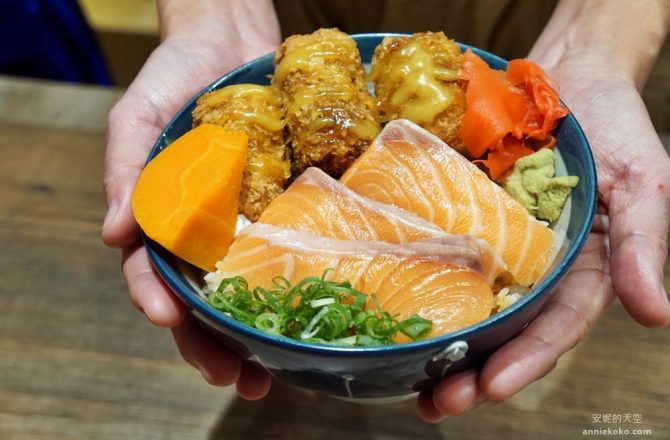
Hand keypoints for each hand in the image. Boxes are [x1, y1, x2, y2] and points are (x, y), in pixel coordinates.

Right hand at [102, 22, 278, 397]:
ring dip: (257, 334)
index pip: (153, 274)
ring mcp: (247, 223)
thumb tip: (113, 235)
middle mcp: (206, 233)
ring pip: (250, 290)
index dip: (158, 301)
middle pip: (204, 300)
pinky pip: (290, 248)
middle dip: (212, 343)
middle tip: (233, 378)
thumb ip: (125, 172)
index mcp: (164, 221)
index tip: (169, 320)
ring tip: (271, 371)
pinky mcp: (284, 206)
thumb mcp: (138, 119)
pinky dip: (297, 283)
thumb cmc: (174, 77)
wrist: (230, 42)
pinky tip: (313, 313)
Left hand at [418, 59, 669, 421]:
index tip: (491, 386)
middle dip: (474, 372)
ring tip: (411, 383)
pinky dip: (422, 288)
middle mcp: (535, 269)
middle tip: (437, 403)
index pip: (555, 328)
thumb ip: (643, 246)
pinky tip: (394, 314)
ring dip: (443, 347)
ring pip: (470, 307)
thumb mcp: (642, 184)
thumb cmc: (613, 128)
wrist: (566, 75)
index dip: (527, 360)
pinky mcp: (464, 218)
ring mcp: (496, 246)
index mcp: (581, 271)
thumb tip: (655, 316)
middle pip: (506, 332)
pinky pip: (442, 256)